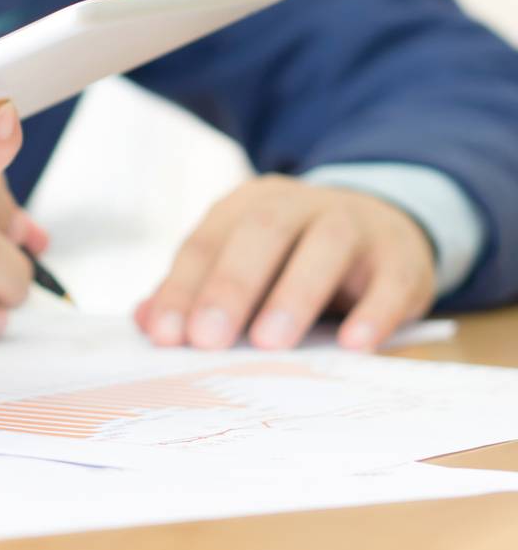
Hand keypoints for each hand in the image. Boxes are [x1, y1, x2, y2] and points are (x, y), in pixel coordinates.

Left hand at [135, 175, 435, 351]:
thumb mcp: (241, 265)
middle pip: (262, 233)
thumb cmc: (291, 259)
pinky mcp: (401, 258)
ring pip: (325, 247)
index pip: (207, 242)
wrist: (380, 227)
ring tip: (269, 343)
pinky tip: (354, 344)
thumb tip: (147, 323)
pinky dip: (373, 313)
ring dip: (294, 295)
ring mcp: (355, 225)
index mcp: (248, 205)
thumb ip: (195, 291)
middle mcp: (300, 205)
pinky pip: (390, 281)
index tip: (165, 336)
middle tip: (207, 340)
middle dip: (229, 286)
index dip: (182, 288)